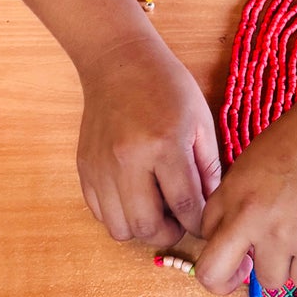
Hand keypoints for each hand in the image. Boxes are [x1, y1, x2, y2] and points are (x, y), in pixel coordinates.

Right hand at [75, 30, 220, 246]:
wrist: (118, 62)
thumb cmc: (166, 86)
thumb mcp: (200, 120)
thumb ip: (208, 167)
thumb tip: (212, 206)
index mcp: (164, 145)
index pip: (185, 206)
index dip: (199, 224)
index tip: (206, 223)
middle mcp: (128, 161)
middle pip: (148, 227)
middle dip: (170, 233)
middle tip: (180, 220)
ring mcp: (101, 168)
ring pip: (120, 228)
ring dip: (142, 228)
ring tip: (156, 207)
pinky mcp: (85, 169)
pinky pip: (100, 213)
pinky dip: (120, 214)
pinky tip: (134, 196)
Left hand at [197, 97, 296, 294]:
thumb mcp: (256, 160)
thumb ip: (244, 195)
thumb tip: (249, 231)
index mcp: (230, 191)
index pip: (207, 235)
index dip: (227, 242)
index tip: (246, 240)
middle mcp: (247, 216)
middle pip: (213, 274)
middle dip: (226, 282)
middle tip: (248, 271)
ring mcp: (280, 232)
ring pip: (269, 281)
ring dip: (285, 266)